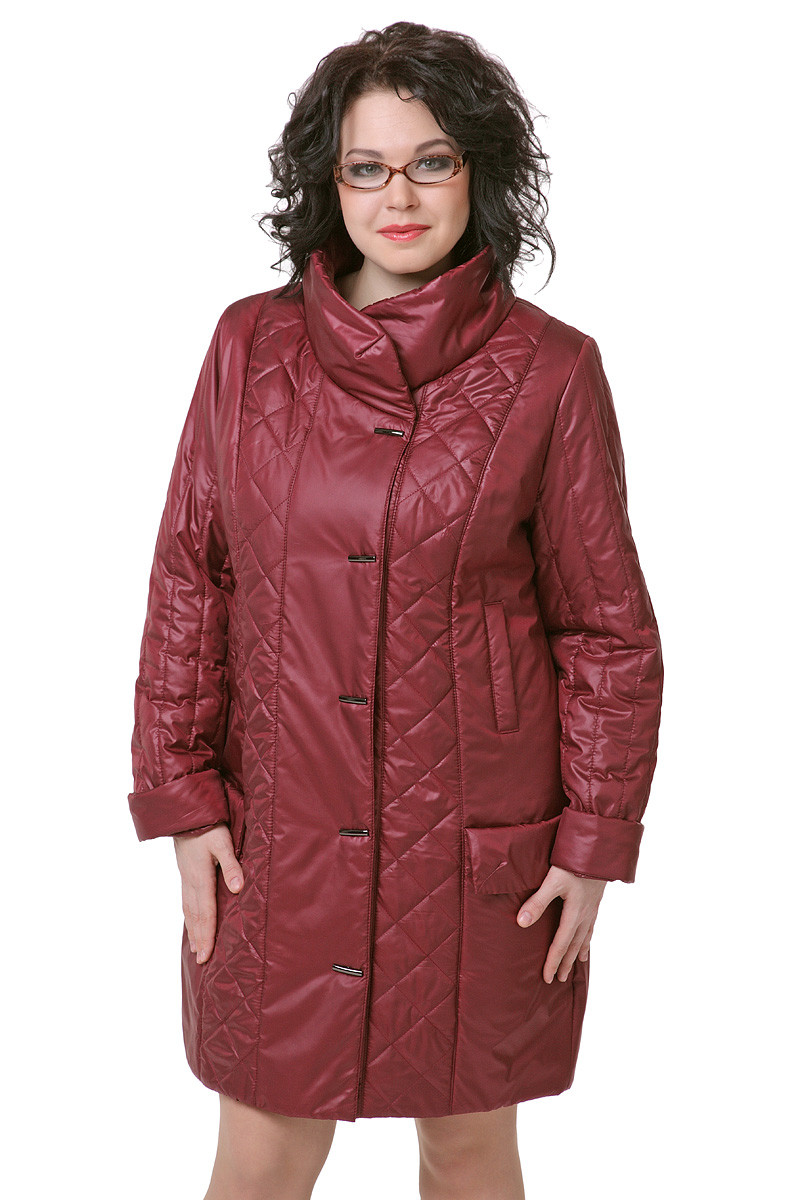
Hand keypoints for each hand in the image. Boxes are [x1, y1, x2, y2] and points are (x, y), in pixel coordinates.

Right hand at [173, 823, 243, 963]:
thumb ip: (231, 864)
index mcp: (201, 878)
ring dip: (192, 929)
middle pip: (195, 916)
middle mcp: (191, 881)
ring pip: (188, 909)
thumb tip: (237, 889)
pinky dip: (188, 915)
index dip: (207, 935)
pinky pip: (185, 900)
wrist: (186, 812)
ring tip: (194, 947)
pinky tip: (190, 919)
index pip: (206, 913)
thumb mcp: (223, 842)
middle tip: (201, 960)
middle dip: (199, 938)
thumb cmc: (208, 825)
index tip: (206, 956)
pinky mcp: (185, 872)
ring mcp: (186, 877)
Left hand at [516, 865, 606, 983]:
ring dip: (576, 953)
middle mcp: (585, 915)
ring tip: (574, 966)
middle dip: (565, 962)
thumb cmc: (574, 863)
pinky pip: (591, 927)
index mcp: (574, 913)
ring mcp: (592, 909)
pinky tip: (586, 942)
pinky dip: (587, 939)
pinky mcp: (595, 901)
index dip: (553, 961)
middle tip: (559, 979)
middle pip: (573, 945)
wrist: (598, 850)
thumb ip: (537, 902)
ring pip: (584, 937)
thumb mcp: (552, 881)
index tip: (547, 977)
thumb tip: (521, 923)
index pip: (560, 943)